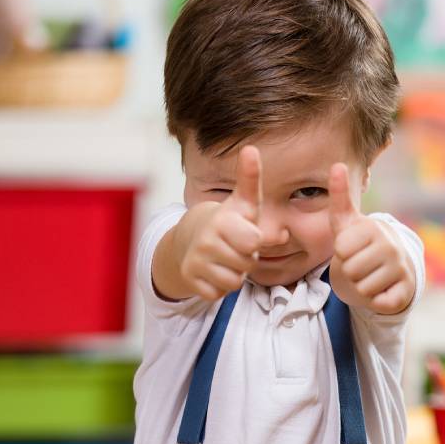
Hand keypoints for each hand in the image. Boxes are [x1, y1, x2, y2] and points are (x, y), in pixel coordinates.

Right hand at [178, 146, 261, 299]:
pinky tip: (214, 271)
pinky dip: (220, 286)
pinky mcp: (190, 281)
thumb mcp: (243, 201)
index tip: (246, 231)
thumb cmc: (228, 221)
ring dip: (235, 273)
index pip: (254, 242)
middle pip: (247, 264)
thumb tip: (251, 149)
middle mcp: (206, 242)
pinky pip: (218, 294)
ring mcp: (195, 262)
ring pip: (234, 282)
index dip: (255, 241)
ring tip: (227, 258)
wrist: (189, 239)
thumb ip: (251, 178)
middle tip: (236, 247)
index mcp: (221, 221)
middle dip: (247, 258)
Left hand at [327, 162, 416, 314]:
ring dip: (361, 286)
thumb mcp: (347, 222)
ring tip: (371, 275)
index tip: (352, 248)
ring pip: (362, 288)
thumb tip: (337, 164)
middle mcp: (391, 246)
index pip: (341, 249)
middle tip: (361, 264)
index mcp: (374, 228)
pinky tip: (382, 288)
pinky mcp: (405, 291)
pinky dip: (375, 300)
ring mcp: (401, 269)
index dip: (342, 252)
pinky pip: (378, 302)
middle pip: (350, 270)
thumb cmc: (362, 242)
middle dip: (350, 271)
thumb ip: (340, 196)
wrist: (393, 266)